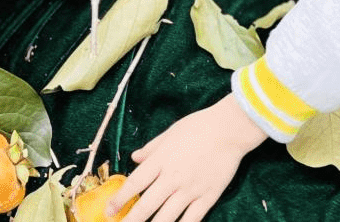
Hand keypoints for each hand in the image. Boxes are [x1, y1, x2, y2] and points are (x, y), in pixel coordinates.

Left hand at [110, 94, 267, 221]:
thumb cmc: (200, 126)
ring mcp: (191, 190)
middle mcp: (173, 177)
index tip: (109, 211)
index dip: (119, 200)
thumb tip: (135, 157)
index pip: (135, 184)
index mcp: (162, 160)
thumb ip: (152, 147)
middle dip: (130, 221)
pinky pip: (191, 220)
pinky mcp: (208, 196)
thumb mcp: (171, 132)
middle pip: (146, 206)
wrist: (230, 128)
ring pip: (166, 218)